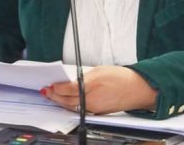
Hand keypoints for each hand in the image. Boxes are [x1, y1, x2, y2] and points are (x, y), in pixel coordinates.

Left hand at [42, 65, 156, 113]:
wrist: (137, 89)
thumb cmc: (122, 78)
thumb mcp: (100, 70)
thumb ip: (84, 76)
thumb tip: (72, 81)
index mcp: (93, 84)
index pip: (69, 88)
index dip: (57, 88)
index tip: (50, 85)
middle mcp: (93, 99)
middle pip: (68, 100)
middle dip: (55, 96)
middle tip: (46, 91)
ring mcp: (95, 108)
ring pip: (72, 106)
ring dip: (61, 102)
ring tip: (52, 96)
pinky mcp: (97, 113)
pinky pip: (80, 110)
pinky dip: (71, 105)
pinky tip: (66, 101)